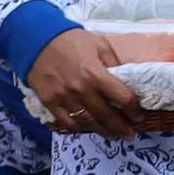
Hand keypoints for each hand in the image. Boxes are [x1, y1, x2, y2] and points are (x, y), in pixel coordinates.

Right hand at [27, 28, 169, 135]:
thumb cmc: (70, 40)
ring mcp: (64, 97)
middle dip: (121, 127)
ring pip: (88, 122)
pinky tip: (87, 129)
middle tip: (129, 134)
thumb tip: (125, 80)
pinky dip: (79, 128)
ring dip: (102, 131)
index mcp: (96, 74)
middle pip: (107, 115)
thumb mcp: (99, 45)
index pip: (123, 98)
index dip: (134, 109)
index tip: (137, 115)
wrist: (36, 39)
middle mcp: (81, 89)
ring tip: (112, 135)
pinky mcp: (49, 101)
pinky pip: (66, 122)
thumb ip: (113, 63)